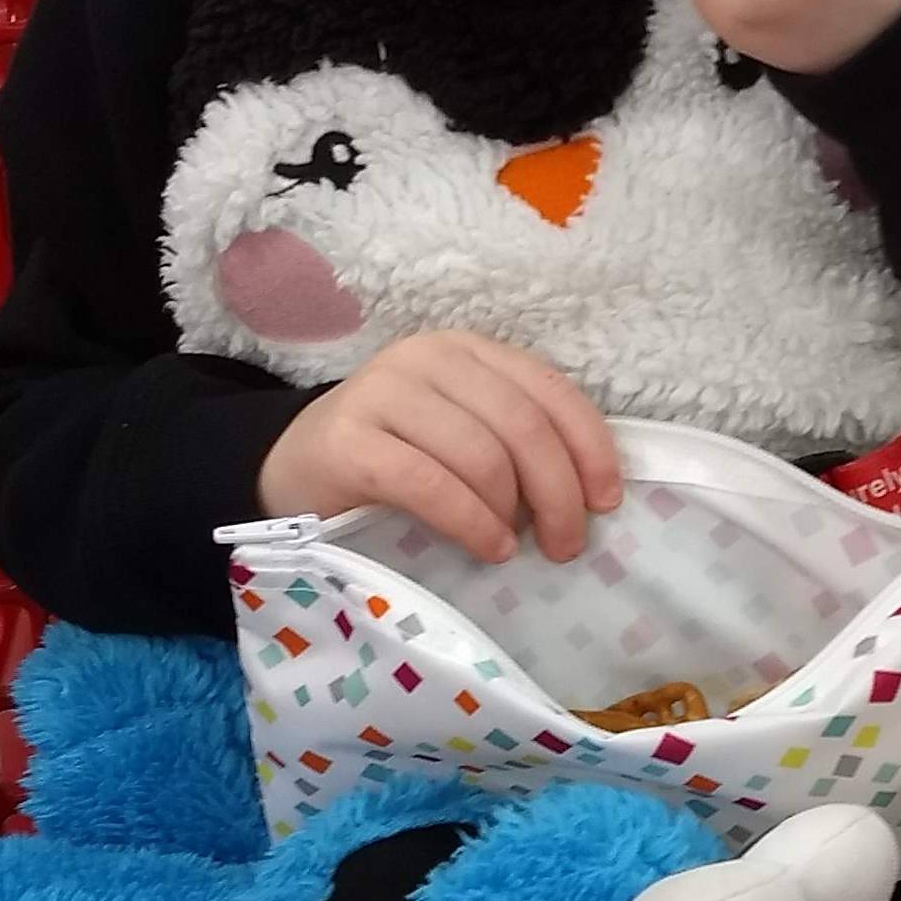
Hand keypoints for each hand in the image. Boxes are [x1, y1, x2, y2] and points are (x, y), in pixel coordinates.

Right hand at [256, 335, 620, 564]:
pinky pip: (429, 483)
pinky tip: (487, 547)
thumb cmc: (393, 458)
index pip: (548, 389)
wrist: (293, 468)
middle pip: (523, 425)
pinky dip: (470, 521)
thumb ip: (513, 439)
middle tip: (567, 544)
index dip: (589, 446)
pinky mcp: (349, 440)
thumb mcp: (460, 433)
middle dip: (558, 492)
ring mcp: (383, 392)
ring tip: (516, 549)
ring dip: (512, 513)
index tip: (607, 500)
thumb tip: (589, 492)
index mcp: (466, 351)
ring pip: (481, 454)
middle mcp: (427, 357)